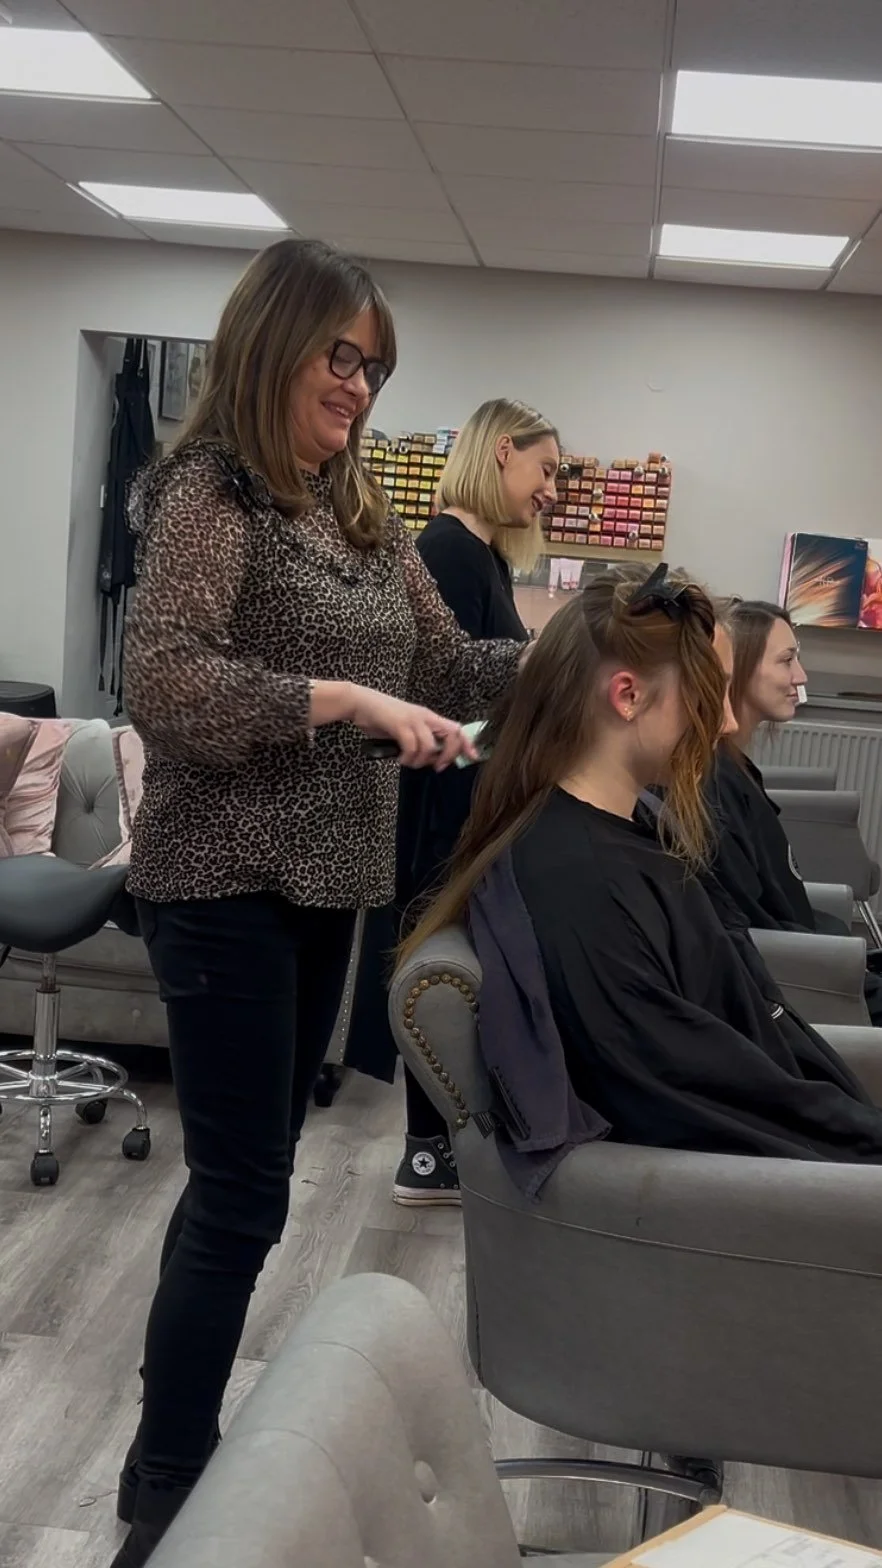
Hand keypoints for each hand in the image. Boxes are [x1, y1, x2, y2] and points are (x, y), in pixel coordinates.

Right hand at [348, 686, 477, 770]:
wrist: (360, 702)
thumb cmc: (382, 718)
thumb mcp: (406, 730)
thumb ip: (420, 742)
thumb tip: (432, 760)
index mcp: (429, 717)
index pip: (456, 728)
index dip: (467, 744)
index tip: (473, 758)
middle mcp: (425, 716)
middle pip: (452, 734)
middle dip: (449, 755)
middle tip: (437, 766)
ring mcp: (413, 719)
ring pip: (430, 746)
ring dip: (421, 760)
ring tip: (409, 762)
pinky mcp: (400, 723)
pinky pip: (412, 746)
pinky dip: (408, 757)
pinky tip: (400, 758)